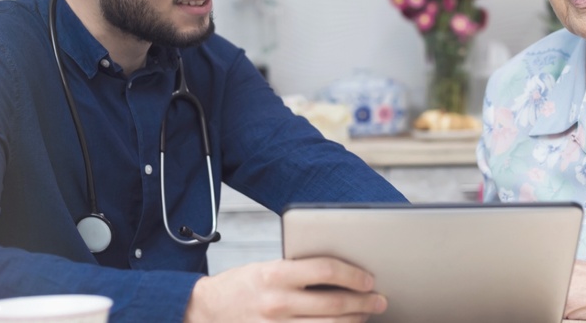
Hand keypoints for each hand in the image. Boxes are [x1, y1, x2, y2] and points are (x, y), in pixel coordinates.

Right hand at [184, 257, 387, 321]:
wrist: (206, 310)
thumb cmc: (241, 286)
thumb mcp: (267, 268)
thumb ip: (299, 270)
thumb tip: (342, 273)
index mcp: (274, 275)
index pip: (324, 270)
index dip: (353, 274)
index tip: (368, 278)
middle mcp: (276, 302)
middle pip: (333, 304)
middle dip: (363, 302)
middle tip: (379, 299)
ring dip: (355, 321)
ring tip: (366, 315)